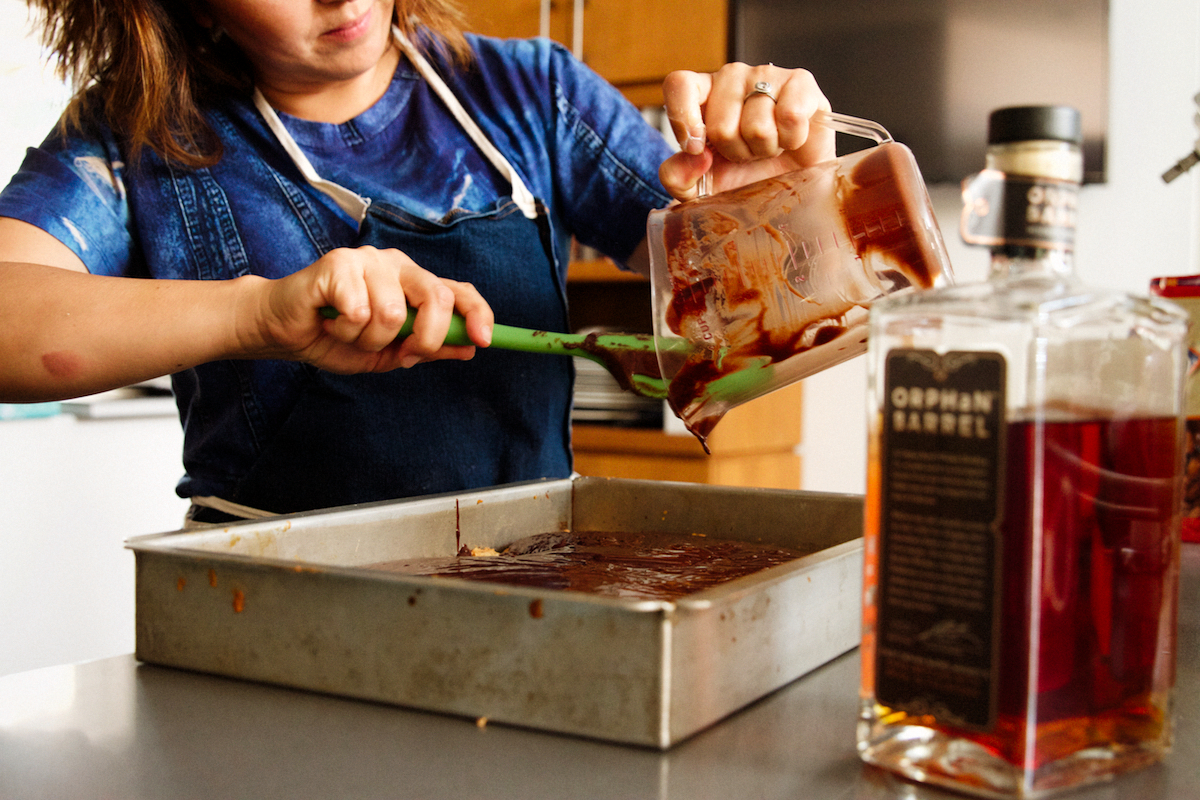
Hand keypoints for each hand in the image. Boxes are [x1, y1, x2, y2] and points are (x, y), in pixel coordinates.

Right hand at [246, 246, 493, 373]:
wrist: (286, 331)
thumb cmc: (336, 337)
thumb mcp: (391, 352)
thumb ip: (428, 347)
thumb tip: (469, 347)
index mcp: (415, 283)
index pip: (459, 291)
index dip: (477, 313)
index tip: (483, 340)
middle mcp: (397, 265)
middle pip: (435, 297)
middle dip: (424, 338)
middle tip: (400, 353)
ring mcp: (368, 260)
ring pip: (392, 314)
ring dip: (369, 339)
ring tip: (349, 332)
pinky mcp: (339, 263)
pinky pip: (360, 311)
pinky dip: (345, 330)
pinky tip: (331, 321)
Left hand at [658, 63, 834, 200]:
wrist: (791, 185)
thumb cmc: (745, 178)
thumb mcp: (700, 189)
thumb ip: (678, 177)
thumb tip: (695, 155)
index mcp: (702, 94)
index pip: (679, 84)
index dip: (683, 118)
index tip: (697, 149)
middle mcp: (732, 78)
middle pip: (720, 124)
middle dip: (735, 152)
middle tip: (747, 152)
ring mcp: (767, 75)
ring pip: (756, 126)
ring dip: (765, 148)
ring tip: (770, 146)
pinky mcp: (801, 83)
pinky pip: (790, 116)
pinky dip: (791, 140)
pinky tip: (790, 138)